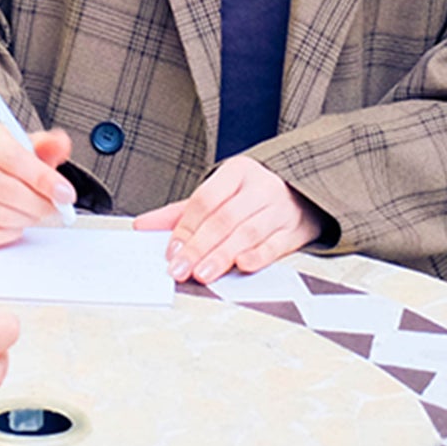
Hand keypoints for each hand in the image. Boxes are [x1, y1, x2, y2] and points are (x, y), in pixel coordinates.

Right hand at [0, 121, 75, 246]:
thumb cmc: (10, 160)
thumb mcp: (32, 146)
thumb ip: (50, 144)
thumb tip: (61, 144)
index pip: (12, 157)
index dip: (42, 178)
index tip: (65, 192)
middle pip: (4, 188)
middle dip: (38, 203)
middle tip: (56, 207)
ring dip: (27, 218)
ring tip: (38, 212)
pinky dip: (12, 232)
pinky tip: (20, 221)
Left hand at [132, 155, 322, 284]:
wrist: (304, 191)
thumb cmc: (251, 195)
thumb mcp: (218, 194)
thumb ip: (181, 212)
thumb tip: (142, 226)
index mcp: (238, 171)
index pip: (206, 199)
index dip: (186, 227)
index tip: (171, 250)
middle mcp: (261, 187)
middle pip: (225, 219)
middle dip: (199, 246)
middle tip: (181, 269)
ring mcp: (281, 208)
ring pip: (248, 233)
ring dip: (222, 255)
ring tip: (202, 273)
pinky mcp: (298, 230)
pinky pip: (276, 244)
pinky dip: (258, 256)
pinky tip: (242, 265)